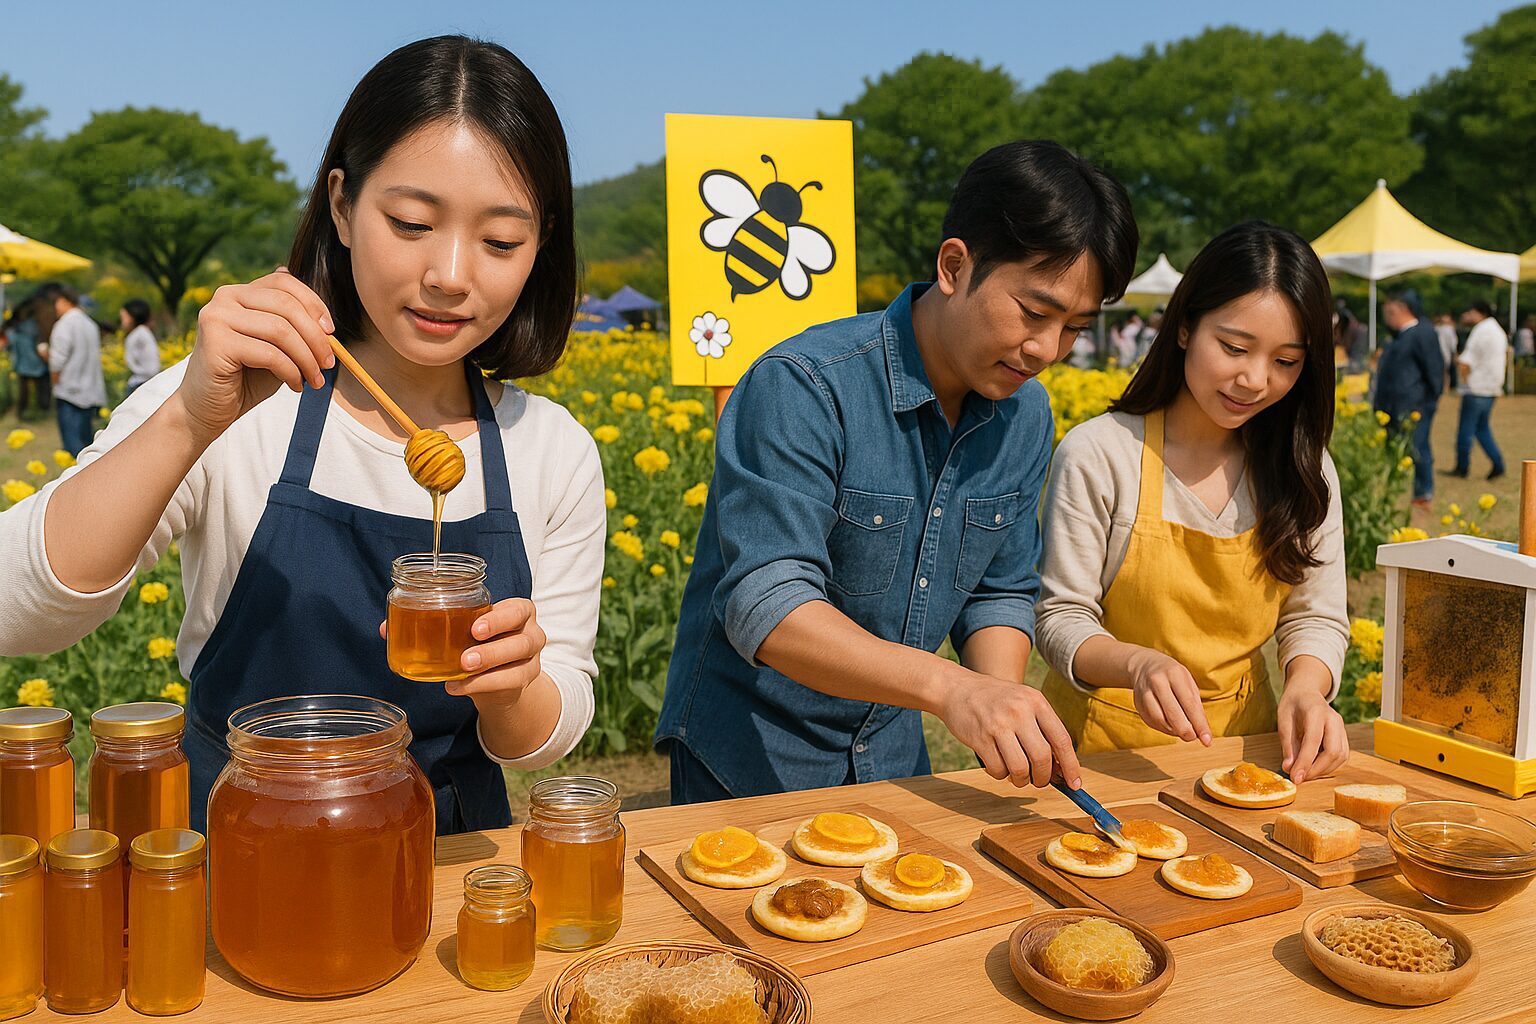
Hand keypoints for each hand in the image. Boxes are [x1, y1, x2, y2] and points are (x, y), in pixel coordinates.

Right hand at [175, 269, 334, 443]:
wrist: (207, 409)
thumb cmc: (246, 378)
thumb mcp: (276, 348)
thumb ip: (294, 328)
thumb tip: (324, 319)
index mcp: (239, 292)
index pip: (283, 282)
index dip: (314, 304)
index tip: (331, 332)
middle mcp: (224, 297)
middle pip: (286, 305)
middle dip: (316, 338)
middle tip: (329, 364)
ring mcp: (216, 317)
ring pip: (281, 330)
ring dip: (307, 359)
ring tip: (315, 380)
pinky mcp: (215, 342)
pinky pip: (269, 353)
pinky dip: (290, 371)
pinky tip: (295, 385)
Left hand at [382, 597, 547, 708]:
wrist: (499, 677)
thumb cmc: (479, 643)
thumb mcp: (464, 631)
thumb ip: (432, 625)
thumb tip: (386, 628)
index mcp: (518, 612)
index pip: (517, 610)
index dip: (499, 618)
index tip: (474, 627)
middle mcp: (531, 633)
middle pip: (523, 639)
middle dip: (493, 648)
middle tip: (465, 656)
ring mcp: (531, 659)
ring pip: (518, 663)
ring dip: (489, 667)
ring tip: (461, 670)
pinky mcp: (525, 680)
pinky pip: (509, 683)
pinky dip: (482, 685)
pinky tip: (458, 687)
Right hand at [936, 676, 1080, 788]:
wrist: (957, 689)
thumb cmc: (995, 700)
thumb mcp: (1023, 701)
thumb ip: (1042, 728)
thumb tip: (1060, 767)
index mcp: (1036, 701)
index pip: (1061, 740)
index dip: (1071, 766)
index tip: (1074, 783)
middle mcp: (1019, 711)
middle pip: (1042, 757)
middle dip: (1043, 777)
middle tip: (1039, 780)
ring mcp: (998, 724)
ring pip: (1020, 768)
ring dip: (1022, 780)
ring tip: (1018, 776)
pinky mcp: (980, 738)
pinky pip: (998, 769)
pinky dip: (1001, 775)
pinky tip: (998, 765)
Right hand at [1126, 647, 1211, 744]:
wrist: (1144, 665)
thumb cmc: (1172, 675)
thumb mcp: (1188, 683)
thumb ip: (1195, 706)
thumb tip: (1202, 731)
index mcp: (1174, 674)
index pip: (1189, 703)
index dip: (1199, 724)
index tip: (1207, 740)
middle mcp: (1157, 682)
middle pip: (1171, 713)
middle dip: (1184, 730)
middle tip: (1193, 738)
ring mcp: (1144, 692)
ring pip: (1159, 719)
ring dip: (1173, 731)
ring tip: (1182, 731)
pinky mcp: (1137, 702)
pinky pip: (1151, 721)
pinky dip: (1163, 728)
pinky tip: (1170, 725)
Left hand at [1277, 685, 1348, 782]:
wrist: (1307, 692)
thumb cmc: (1293, 704)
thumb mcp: (1283, 719)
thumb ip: (1287, 744)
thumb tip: (1289, 768)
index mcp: (1316, 712)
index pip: (1313, 741)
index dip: (1305, 762)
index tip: (1295, 778)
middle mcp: (1334, 720)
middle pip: (1333, 751)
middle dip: (1317, 770)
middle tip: (1299, 778)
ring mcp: (1342, 728)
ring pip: (1341, 756)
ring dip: (1323, 770)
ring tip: (1305, 773)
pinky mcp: (1344, 736)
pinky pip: (1342, 756)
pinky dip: (1329, 766)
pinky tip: (1315, 767)